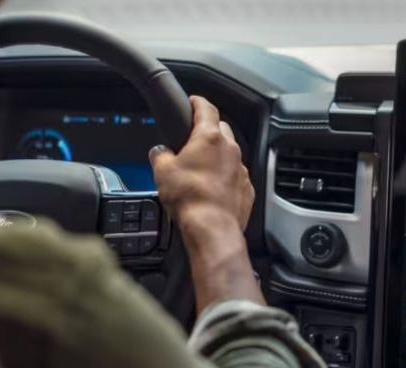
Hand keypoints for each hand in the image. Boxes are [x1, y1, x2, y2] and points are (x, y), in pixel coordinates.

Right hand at [148, 96, 253, 229]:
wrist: (211, 228)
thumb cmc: (190, 198)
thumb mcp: (162, 171)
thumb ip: (160, 155)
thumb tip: (159, 152)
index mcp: (209, 137)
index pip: (206, 108)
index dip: (198, 102)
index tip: (194, 101)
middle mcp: (230, 149)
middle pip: (221, 129)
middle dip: (208, 130)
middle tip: (193, 138)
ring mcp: (241, 169)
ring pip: (230, 153)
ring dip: (217, 156)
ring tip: (200, 167)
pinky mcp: (246, 188)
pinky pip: (236, 175)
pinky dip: (226, 176)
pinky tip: (213, 187)